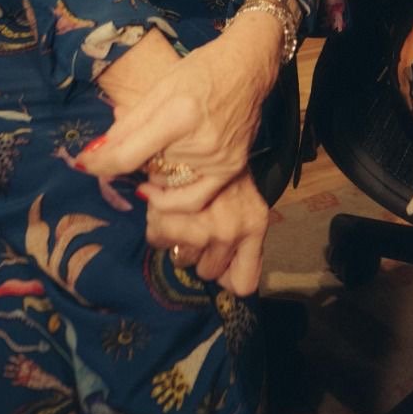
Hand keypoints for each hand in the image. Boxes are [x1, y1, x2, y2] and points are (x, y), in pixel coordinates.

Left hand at [79, 13, 282, 208]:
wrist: (248, 67)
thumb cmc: (201, 69)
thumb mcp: (160, 87)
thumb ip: (129, 123)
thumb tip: (98, 152)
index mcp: (180, 115)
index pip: (129, 155)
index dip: (100, 163)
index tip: (81, 164)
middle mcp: (201, 143)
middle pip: (147, 169)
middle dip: (130, 162)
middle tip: (126, 150)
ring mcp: (219, 160)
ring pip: (168, 183)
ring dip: (152, 176)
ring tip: (150, 161)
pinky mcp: (232, 169)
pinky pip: (195, 198)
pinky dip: (172, 200)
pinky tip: (157, 191)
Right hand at [141, 172, 269, 295]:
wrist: (198, 130)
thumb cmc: (222, 169)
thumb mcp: (244, 200)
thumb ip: (241, 238)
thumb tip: (227, 280)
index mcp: (253, 226)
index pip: (243, 283)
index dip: (229, 277)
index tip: (222, 265)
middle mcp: (230, 232)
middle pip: (208, 272)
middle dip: (201, 253)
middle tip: (199, 225)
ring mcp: (200, 230)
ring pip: (182, 259)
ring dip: (179, 242)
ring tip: (183, 216)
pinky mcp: (170, 223)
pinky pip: (159, 243)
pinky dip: (158, 230)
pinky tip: (166, 208)